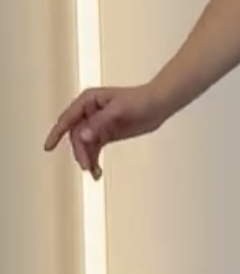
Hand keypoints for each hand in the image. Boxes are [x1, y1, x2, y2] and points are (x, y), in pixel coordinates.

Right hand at [44, 85, 168, 179]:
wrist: (158, 105)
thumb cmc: (140, 100)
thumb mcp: (118, 110)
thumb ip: (100, 123)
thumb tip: (83, 135)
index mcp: (88, 101)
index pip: (68, 119)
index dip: (56, 133)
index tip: (48, 147)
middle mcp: (89, 112)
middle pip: (76, 135)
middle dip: (80, 152)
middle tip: (86, 166)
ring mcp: (97, 124)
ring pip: (85, 144)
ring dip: (87, 158)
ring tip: (93, 173)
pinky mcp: (106, 134)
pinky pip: (95, 148)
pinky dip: (94, 159)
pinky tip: (96, 171)